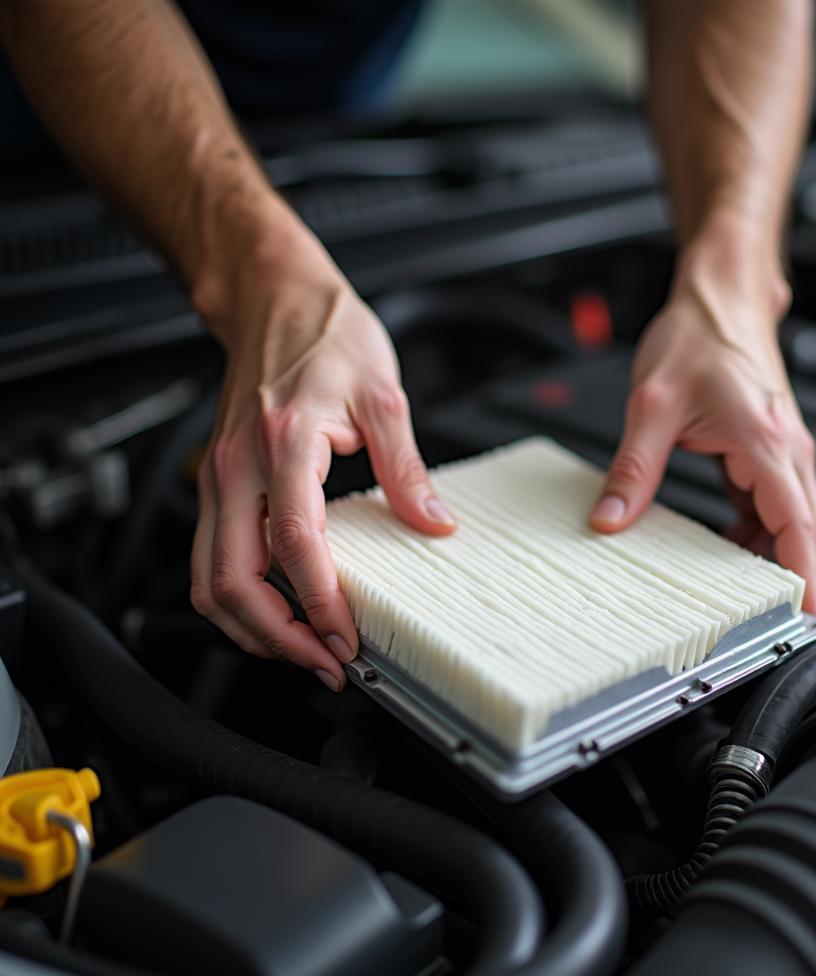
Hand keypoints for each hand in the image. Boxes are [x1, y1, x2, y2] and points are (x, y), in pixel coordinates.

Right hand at [189, 219, 455, 689]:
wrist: (273, 298)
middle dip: (276, 638)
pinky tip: (281, 610)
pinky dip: (240, 599)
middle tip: (327, 664)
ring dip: (252, 628)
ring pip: (209, 581)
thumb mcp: (384, 395)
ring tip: (305, 649)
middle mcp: (236, 468)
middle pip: (229, 582)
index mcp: (283, 443)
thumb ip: (407, 469)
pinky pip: (213, 559)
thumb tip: (433, 524)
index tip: (347, 639)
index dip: (318, 602)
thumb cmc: (325, 334)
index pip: (292, 544)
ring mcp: (218, 478)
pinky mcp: (217, 483)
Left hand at [588, 252, 815, 615]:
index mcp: (768, 446)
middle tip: (768, 626)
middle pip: (806, 534)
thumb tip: (610, 521)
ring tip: (741, 602)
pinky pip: (770, 507)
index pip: (801, 529)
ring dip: (771, 560)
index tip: (802, 618)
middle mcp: (786, 452)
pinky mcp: (764, 451)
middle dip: (795, 581)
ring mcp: (780, 452)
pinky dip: (756, 536)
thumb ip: (631, 471)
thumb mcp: (652, 408)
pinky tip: (725, 554)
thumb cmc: (699, 337)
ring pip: (790, 523)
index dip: (806, 579)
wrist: (718, 297)